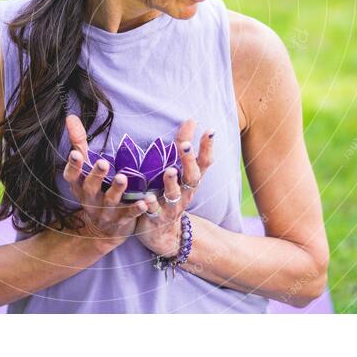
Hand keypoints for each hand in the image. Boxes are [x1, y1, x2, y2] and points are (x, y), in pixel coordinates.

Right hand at [62, 114, 147, 252]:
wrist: (103, 229)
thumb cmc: (96, 188)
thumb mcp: (86, 168)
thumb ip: (80, 142)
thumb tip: (70, 116)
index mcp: (80, 185)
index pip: (72, 175)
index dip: (73, 166)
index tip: (76, 153)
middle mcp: (90, 199)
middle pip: (90, 187)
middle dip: (96, 175)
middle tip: (103, 162)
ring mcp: (105, 211)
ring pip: (110, 201)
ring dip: (116, 189)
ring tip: (123, 178)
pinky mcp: (122, 220)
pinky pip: (129, 215)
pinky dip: (136, 209)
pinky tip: (145, 201)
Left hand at [133, 118, 214, 256]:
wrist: (163, 236)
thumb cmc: (169, 196)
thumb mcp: (178, 171)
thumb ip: (181, 146)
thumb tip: (191, 120)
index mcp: (190, 181)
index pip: (203, 163)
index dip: (207, 147)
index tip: (209, 130)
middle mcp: (185, 194)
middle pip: (192, 177)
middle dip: (188, 160)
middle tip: (184, 144)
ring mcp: (172, 208)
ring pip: (175, 195)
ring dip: (171, 183)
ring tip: (168, 171)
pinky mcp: (156, 220)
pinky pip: (153, 213)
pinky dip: (150, 205)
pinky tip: (146, 199)